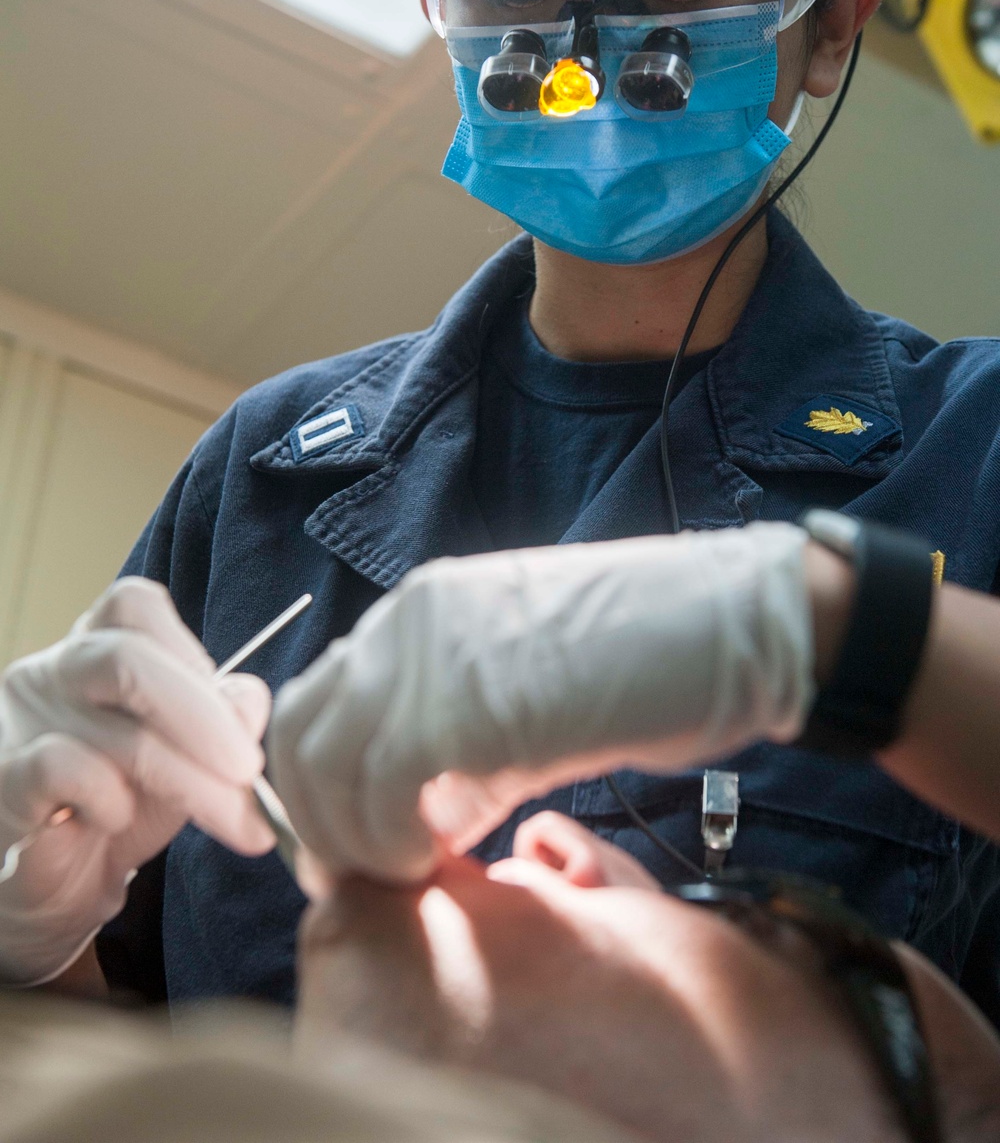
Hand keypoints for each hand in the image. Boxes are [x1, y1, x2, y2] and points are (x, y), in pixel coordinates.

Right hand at [0, 578, 272, 985]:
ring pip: (117, 731)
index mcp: (94, 649)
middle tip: (249, 771)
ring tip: (235, 821)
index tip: (231, 715)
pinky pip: (63, 769)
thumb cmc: (123, 806)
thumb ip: (223, 718)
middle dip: (207, 719)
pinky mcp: (3, 781)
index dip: (191, 652)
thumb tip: (248, 701)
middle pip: (128, 657)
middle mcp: (51, 673)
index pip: (134, 605)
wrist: (56, 890)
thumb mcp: (187, 757)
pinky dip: (111, 799)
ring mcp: (20, 723)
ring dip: (193, 781)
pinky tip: (118, 820)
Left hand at [270, 522, 812, 881]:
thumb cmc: (645, 662)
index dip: (321, 786)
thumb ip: (460, 739)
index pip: (316, 703)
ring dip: (351, 836)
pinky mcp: (464, 702)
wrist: (727, 626)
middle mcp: (407, 626)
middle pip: (302, 735)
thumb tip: (421, 815)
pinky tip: (433, 862)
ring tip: (407, 874)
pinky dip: (389, 841)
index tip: (353, 845)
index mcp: (420, 613)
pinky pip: (380, 790)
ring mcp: (429, 658)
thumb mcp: (527, 691)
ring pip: (326, 765)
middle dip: (319, 819)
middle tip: (365, 875)